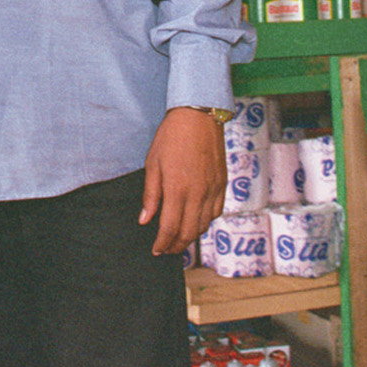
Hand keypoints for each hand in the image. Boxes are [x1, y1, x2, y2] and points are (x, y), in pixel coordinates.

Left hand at [138, 108, 224, 255]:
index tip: (156, 250)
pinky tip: (196, 220)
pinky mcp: (222, 183)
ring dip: (191, 236)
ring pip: (204, 225)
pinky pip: (216, 212)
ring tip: (180, 238)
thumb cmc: (171, 137)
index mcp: (177, 188)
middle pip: (189, 232)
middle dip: (177, 246)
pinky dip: (206, 221)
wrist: (198, 115)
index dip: (163, 243)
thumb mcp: (153, 164)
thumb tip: (145, 220)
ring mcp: (212, 189)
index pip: (170, 228)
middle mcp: (198, 193)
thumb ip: (151, 195)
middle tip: (167, 250)